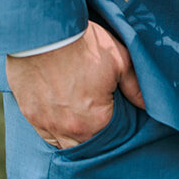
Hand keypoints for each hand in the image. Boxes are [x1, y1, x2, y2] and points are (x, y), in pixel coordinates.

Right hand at [6, 23, 145, 148]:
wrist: (46, 32)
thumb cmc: (84, 45)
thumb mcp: (119, 60)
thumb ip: (135, 87)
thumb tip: (148, 105)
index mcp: (95, 121)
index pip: (111, 139)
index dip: (116, 128)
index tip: (117, 113)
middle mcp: (70, 130)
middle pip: (87, 146)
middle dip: (95, 135)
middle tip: (100, 117)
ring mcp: (47, 125)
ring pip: (64, 144)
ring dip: (74, 136)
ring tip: (82, 119)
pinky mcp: (31, 116)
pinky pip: (46, 135)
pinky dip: (55, 130)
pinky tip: (63, 118)